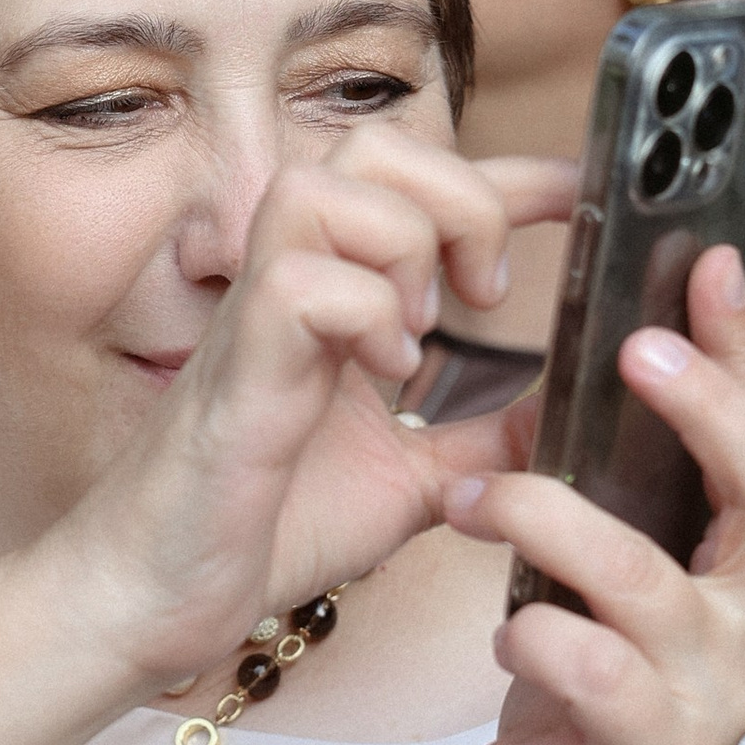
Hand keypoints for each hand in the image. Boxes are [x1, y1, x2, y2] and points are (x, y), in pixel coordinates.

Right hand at [40, 122, 576, 696]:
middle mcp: (293, 283)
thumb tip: (569, 418)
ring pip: (325, 184)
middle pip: (372, 147)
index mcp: (338, 294)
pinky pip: (300, 280)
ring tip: (423, 331)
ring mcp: (257, 318)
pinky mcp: (236, 368)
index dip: (513, 173)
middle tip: (482, 295)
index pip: (425, 187)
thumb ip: (486, 442)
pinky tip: (382, 374)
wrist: (162, 597)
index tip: (583, 195)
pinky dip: (365, 313)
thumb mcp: (415, 479)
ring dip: (403, 243)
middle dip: (458, 196)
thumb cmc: (266, 527)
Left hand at [437, 245, 744, 744]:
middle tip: (635, 349)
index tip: (703, 262)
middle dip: (707, 414)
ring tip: (472, 496)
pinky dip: (532, 636)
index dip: (744, 352)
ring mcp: (717, 699)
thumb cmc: (578, 691)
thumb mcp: (615, 574)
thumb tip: (701, 372)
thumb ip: (654, 488)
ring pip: (649, 581)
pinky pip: (592, 672)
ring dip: (549, 520)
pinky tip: (500, 629)